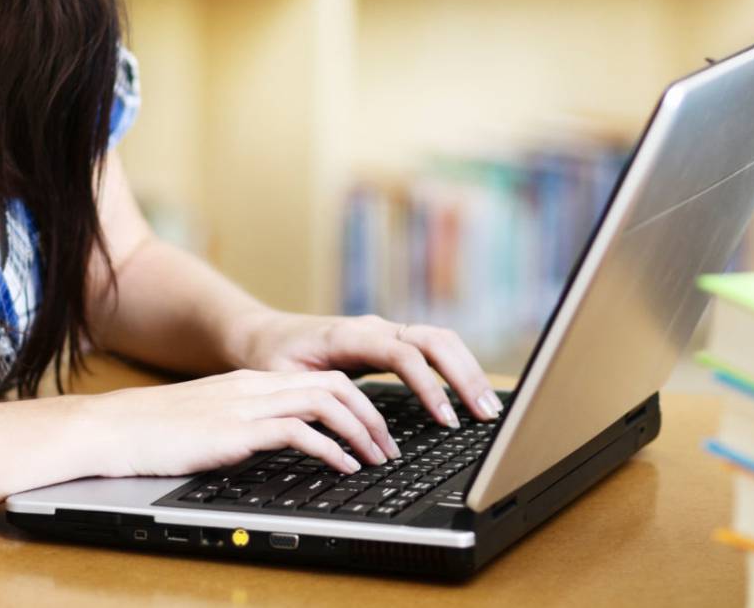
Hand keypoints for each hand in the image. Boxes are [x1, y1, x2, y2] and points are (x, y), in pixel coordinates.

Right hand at [72, 368, 400, 478]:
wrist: (112, 427)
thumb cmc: (151, 432)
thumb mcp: (208, 422)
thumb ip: (240, 424)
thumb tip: (272, 442)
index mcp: (250, 382)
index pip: (320, 378)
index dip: (357, 402)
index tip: (375, 429)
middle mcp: (255, 386)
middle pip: (335, 385)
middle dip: (372, 415)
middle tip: (390, 447)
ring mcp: (247, 405)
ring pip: (326, 403)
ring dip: (361, 431)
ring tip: (377, 459)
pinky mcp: (237, 430)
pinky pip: (299, 432)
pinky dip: (330, 449)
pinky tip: (344, 467)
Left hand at [232, 312, 503, 428]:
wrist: (265, 336)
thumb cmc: (272, 360)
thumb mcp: (283, 380)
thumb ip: (313, 396)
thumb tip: (345, 426)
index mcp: (349, 336)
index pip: (403, 355)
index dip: (428, 386)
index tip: (445, 419)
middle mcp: (374, 327)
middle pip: (434, 340)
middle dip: (464, 375)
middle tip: (485, 414)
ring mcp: (386, 331)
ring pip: (440, 340)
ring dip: (468, 371)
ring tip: (488, 408)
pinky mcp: (392, 341)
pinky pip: (433, 347)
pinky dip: (457, 368)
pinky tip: (470, 394)